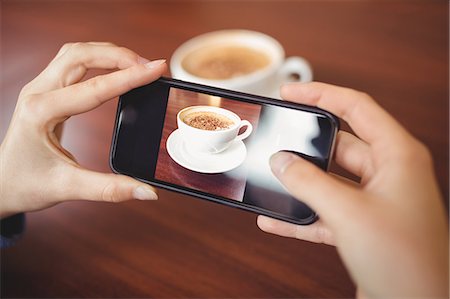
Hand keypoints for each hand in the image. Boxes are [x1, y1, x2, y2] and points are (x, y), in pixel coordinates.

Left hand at [0, 42, 166, 217]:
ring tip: (138, 64)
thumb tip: (147, 191)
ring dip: (109, 54)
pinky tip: (115, 68)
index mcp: (40, 112)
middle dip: (120, 56)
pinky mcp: (46, 92)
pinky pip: (73, 63)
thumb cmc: (24, 185)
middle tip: (150, 66)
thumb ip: (110, 189)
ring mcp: (40, 89)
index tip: (156, 69)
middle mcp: (37, 93)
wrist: (0, 185)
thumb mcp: (67, 188)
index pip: (95, 88)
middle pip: (82, 56)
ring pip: (77, 54)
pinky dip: (99, 60)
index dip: (130, 77)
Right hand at [257, 82, 447, 297]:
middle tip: (278, 140)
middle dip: (307, 145)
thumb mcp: (348, 213)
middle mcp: (388, 173)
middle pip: (339, 144)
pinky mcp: (362, 225)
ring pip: (330, 179)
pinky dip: (301, 214)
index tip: (291, 92)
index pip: (356, 107)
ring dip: (301, 183)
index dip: (321, 95)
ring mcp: (375, 200)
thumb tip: (282, 162)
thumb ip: (309, 183)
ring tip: (272, 179)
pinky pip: (325, 210)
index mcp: (397, 156)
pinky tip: (276, 219)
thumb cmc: (405, 261)